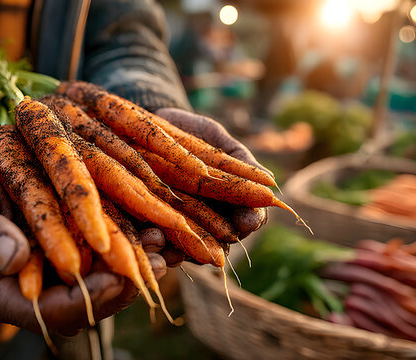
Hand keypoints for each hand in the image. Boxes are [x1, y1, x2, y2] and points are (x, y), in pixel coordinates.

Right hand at [0, 158, 165, 334]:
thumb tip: (14, 259)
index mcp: (3, 295)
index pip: (51, 311)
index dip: (86, 298)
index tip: (116, 279)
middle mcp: (37, 289)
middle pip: (88, 300)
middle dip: (124, 284)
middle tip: (155, 266)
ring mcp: (56, 268)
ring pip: (103, 277)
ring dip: (136, 263)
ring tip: (165, 245)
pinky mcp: (70, 245)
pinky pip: (104, 251)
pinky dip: (131, 241)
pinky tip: (157, 225)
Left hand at [154, 108, 268, 238]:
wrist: (144, 127)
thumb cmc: (187, 132)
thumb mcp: (213, 137)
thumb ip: (238, 158)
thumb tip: (271, 180)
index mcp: (228, 201)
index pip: (246, 217)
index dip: (251, 220)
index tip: (249, 220)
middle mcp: (204, 220)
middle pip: (219, 242)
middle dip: (220, 245)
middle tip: (221, 246)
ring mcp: (176, 225)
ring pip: (186, 248)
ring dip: (187, 252)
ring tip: (190, 250)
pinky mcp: (146, 225)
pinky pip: (153, 242)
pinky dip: (156, 246)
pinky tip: (154, 240)